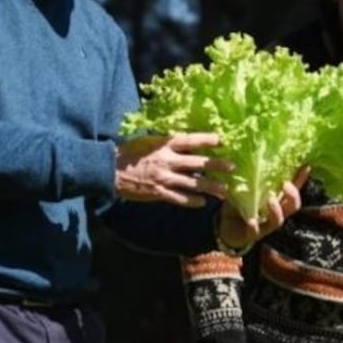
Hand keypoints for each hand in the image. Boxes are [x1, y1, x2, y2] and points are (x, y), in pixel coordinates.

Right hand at [115, 133, 233, 205]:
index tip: (222, 140)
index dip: (206, 140)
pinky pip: (179, 199)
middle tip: (232, 167)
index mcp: (164, 145)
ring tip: (224, 190)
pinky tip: (202, 203)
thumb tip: (185, 141)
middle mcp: (167, 161)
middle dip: (216, 166)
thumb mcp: (149, 141)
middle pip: (197, 163)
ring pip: (193, 183)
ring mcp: (164, 178)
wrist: (111, 171)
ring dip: (210, 187)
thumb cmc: (131, 153)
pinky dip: (192, 201)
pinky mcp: (158, 193)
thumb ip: (167, 142)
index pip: (190, 141)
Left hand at [218, 165, 308, 251]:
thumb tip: (255, 153)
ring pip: (278, 220)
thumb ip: (253, 177)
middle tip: (285, 185)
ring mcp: (265, 225)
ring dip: (276, 210)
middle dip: (293, 196)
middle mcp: (275, 213)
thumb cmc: (240, 204)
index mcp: (277, 200)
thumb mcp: (246, 188)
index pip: (293, 189)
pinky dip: (254, 226)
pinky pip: (256, 232)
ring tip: (271, 200)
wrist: (225, 227)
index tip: (306, 166)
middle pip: (293, 206)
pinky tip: (252, 221)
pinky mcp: (251, 234)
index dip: (301, 179)